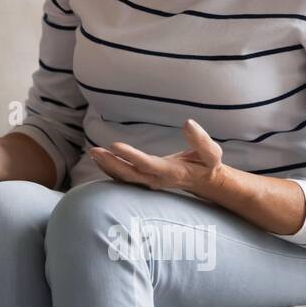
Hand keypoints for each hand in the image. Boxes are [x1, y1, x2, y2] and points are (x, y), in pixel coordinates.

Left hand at [87, 118, 228, 198]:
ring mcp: (149, 183)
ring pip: (124, 178)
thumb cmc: (207, 165)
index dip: (131, 156)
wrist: (204, 181)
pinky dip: (110, 170)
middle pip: (130, 175)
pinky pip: (124, 178)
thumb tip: (188, 123)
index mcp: (171, 172)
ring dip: (107, 167)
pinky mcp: (145, 181)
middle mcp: (157, 180)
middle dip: (111, 164)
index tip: (115, 145)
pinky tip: (99, 159)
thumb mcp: (212, 153)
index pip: (147, 165)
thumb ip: (201, 140)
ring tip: (93, 152)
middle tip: (94, 150)